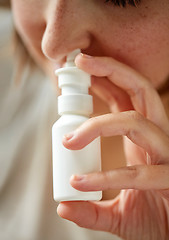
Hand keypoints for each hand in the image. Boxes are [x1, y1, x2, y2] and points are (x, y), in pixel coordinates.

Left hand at [57, 54, 168, 239]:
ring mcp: (166, 157)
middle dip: (112, 72)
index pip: (125, 97)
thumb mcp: (116, 213)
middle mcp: (155, 140)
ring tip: (70, 139)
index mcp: (141, 139)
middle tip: (81, 62)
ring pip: (137, 123)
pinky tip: (80, 183)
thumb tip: (63, 206)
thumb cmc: (152, 221)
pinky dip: (108, 176)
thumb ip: (91, 208)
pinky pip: (139, 171)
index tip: (79, 70)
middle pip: (140, 91)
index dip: (105, 79)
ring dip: (100, 124)